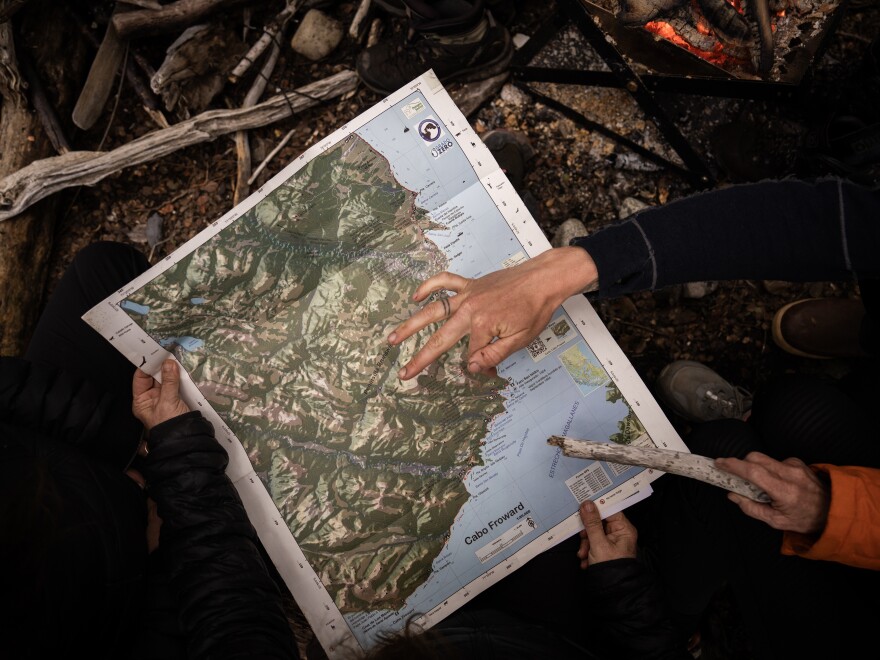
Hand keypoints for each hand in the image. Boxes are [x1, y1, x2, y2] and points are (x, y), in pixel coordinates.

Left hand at [132, 358, 190, 430]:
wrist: (186, 439)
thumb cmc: (170, 424)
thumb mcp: (168, 401)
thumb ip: (168, 381)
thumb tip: (168, 363)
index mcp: (142, 401)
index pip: (140, 378)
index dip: (146, 366)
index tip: (153, 354)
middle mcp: (151, 399)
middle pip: (153, 378)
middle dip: (160, 367)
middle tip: (166, 354)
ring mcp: (164, 399)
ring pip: (165, 380)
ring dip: (170, 371)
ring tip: (174, 359)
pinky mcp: (176, 399)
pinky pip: (175, 385)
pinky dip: (177, 378)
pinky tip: (181, 369)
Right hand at [388, 247, 597, 379]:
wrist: (543, 279)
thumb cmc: (535, 309)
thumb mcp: (520, 339)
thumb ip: (493, 354)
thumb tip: (471, 367)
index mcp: (482, 325)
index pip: (470, 355)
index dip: (479, 366)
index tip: (489, 372)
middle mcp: (469, 309)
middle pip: (439, 338)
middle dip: (420, 358)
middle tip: (403, 372)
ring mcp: (467, 295)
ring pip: (432, 311)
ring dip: (411, 325)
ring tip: (392, 337)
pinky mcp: (470, 284)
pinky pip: (444, 282)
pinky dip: (428, 287)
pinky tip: (415, 297)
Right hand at [577, 499, 637, 568]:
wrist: (612, 591)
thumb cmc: (610, 566)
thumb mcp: (598, 543)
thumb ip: (592, 523)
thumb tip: (587, 504)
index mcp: (624, 529)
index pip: (610, 510)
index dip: (597, 507)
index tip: (583, 504)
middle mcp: (620, 534)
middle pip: (599, 523)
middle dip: (588, 532)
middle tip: (582, 537)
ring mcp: (612, 543)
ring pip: (594, 534)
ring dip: (586, 544)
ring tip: (583, 555)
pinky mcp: (605, 551)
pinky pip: (594, 544)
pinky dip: (588, 550)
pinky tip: (586, 560)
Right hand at [715, 452, 829, 534]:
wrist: (834, 509)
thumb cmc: (804, 519)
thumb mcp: (776, 522)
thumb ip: (752, 508)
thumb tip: (732, 495)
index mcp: (784, 491)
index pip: (754, 472)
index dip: (734, 465)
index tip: (719, 463)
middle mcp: (790, 474)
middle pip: (756, 458)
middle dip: (741, 464)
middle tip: (735, 475)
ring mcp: (795, 465)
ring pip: (764, 458)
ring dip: (756, 467)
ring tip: (761, 484)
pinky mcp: (797, 461)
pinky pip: (774, 461)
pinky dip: (768, 469)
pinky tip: (776, 481)